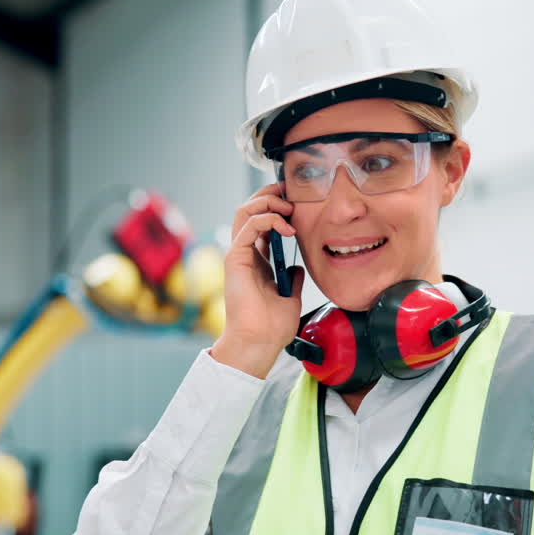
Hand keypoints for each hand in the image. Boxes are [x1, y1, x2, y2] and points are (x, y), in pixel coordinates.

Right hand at [210, 183, 305, 378]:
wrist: (260, 342)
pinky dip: (267, 219)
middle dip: (270, 195)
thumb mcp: (291, 297)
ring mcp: (238, 254)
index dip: (277, 207)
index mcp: (256, 261)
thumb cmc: (272, 326)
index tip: (298, 201)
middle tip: (291, 193)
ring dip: (267, 202)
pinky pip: (247, 227)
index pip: (262, 222)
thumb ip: (293, 280)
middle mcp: (245, 254)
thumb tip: (298, 268)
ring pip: (244, 211)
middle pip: (250, 210)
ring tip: (289, 207)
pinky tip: (286, 226)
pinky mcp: (235, 258)